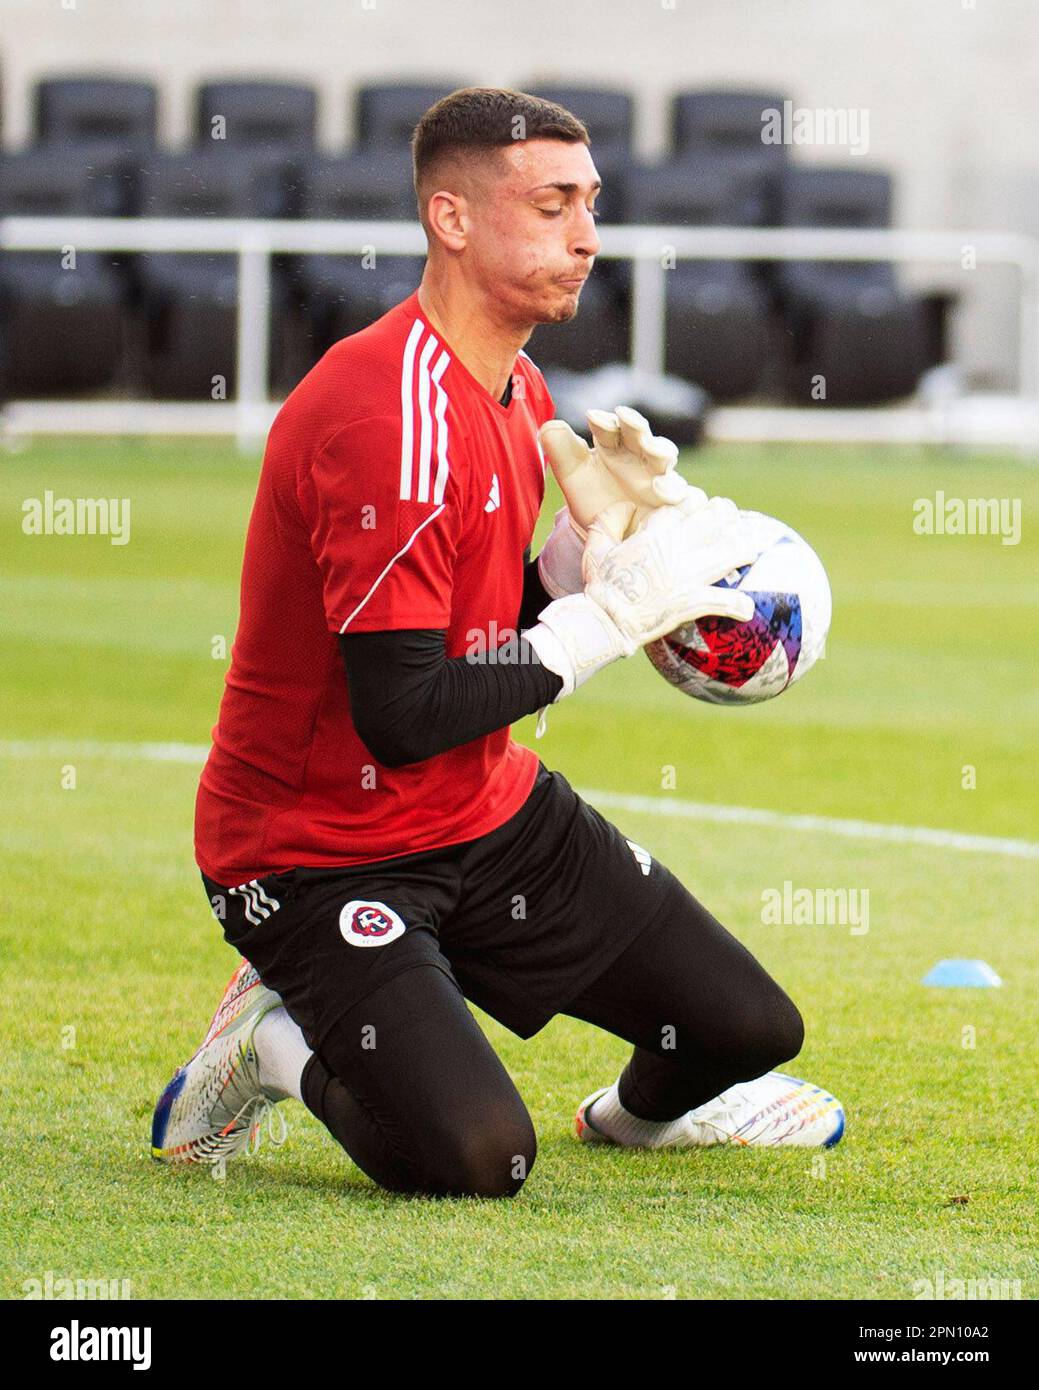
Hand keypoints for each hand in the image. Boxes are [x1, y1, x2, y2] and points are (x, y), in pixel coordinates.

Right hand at [525, 493, 755, 697]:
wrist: (605, 622)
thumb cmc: (599, 586)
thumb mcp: (596, 548)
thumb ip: (609, 520)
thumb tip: (625, 506)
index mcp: (654, 532)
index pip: (689, 501)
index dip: (700, 503)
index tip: (703, 510)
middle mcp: (675, 547)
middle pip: (718, 516)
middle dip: (730, 517)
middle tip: (734, 527)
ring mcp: (686, 574)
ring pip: (731, 549)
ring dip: (745, 550)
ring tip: (749, 556)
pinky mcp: (691, 602)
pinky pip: (723, 599)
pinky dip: (738, 605)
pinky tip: (747, 609)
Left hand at [539, 406, 704, 544]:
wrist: (609, 535)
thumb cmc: (592, 498)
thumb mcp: (573, 476)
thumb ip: (561, 451)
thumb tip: (549, 426)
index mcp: (615, 445)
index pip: (611, 427)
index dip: (604, 420)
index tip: (592, 417)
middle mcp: (639, 455)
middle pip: (642, 434)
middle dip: (636, 426)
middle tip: (627, 421)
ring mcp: (659, 476)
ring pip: (666, 456)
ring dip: (661, 452)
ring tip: (653, 453)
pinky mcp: (674, 500)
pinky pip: (684, 492)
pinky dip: (678, 491)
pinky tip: (666, 496)